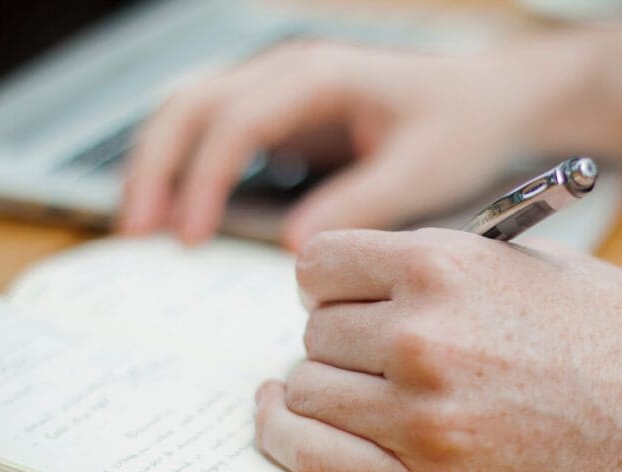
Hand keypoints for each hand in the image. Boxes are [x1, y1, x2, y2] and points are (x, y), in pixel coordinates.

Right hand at [120, 40, 532, 249]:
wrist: (485, 98)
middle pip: (190, 104)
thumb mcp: (422, 170)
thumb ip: (360, 204)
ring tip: (137, 225)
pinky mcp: (277, 112)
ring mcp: (276, 88)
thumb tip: (294, 249)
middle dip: (154, 167)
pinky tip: (172, 208)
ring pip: (188, 110)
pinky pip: (210, 129)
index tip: (188, 238)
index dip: (203, 180)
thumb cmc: (460, 127)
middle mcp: (286, 72)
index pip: (236, 121)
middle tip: (136, 233)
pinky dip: (181, 165)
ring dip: (155, 163)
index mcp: (320, 77)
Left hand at [255, 229, 621, 471]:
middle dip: (336, 338)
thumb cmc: (619, 331)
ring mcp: (422, 417)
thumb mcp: (522, 261)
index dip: (324, 282)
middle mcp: (420, 336)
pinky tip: (285, 419)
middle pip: (313, 332)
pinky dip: (287, 437)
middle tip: (369, 350)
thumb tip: (359, 280)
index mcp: (440, 266)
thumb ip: (431, 266)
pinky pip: (314, 458)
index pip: (317, 265)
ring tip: (350, 387)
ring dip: (319, 387)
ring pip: (307, 391)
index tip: (335, 297)